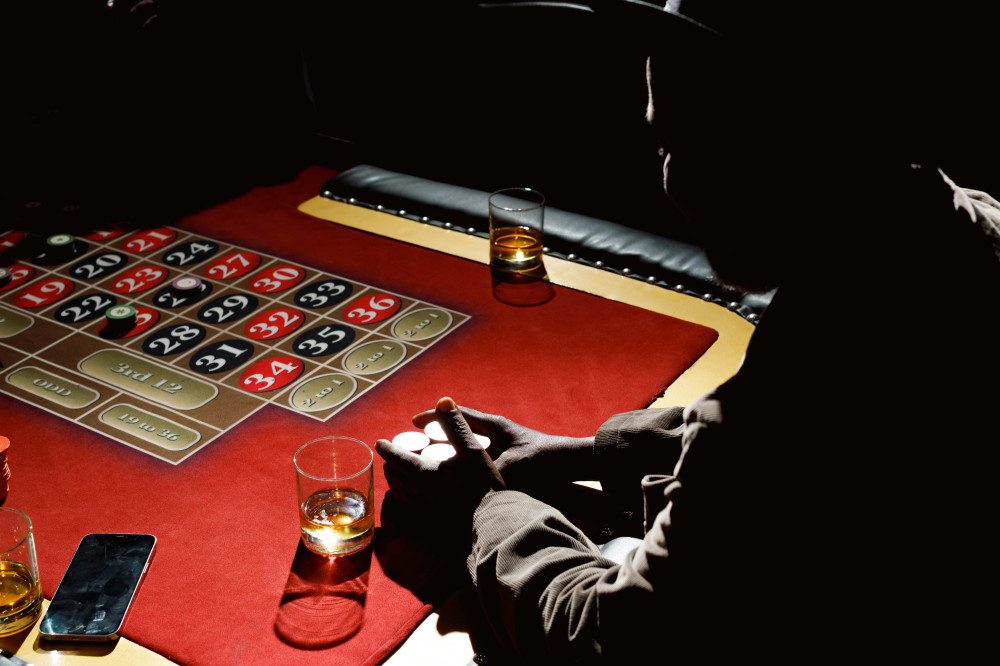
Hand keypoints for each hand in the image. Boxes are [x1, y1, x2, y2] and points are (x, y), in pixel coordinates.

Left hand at [376, 397, 504, 517]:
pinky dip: (404, 491)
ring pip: (397, 489)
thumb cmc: (483, 486)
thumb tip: (443, 400)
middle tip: (395, 452)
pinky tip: (415, 489)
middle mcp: (417, 491)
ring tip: (402, 469)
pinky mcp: (428, 518)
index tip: (381, 442)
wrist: (492, 522)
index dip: (386, 448)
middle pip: (392, 473)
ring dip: (395, 476)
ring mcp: (422, 507)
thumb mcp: (472, 450)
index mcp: (423, 473)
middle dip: (390, 461)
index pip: (394, 457)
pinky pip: (407, 502)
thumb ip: (456, 425)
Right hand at [411, 404, 595, 491]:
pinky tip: (459, 475)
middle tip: (416, 439)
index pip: (458, 415)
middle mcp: (497, 431)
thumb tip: (463, 485)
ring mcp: (504, 443)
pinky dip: (465, 460)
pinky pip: (479, 455)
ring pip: (470, 441)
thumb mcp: (513, 467)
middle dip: (438, 431)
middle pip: (460, 426)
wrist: (572, 463)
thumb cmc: (545, 460)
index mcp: (495, 426)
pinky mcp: (510, 456)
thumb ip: (487, 474)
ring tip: (431, 457)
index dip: (434, 417)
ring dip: (452, 446)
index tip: (413, 421)